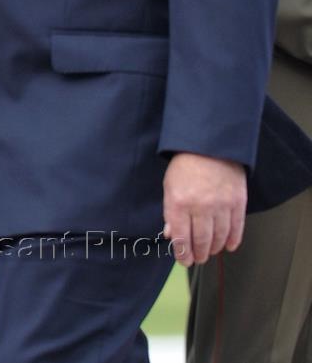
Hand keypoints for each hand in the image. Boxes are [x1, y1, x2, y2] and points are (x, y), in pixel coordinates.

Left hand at [163, 152, 246, 266]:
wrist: (210, 147)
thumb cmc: (185, 166)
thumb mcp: (169, 186)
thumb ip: (171, 212)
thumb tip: (171, 236)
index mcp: (179, 202)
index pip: (181, 237)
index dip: (183, 254)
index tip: (184, 261)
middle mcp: (200, 207)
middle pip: (201, 241)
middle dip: (199, 254)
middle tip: (198, 259)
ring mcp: (221, 205)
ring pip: (220, 237)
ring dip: (215, 249)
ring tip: (210, 252)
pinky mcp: (238, 203)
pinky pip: (236, 228)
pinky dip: (233, 241)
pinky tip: (228, 247)